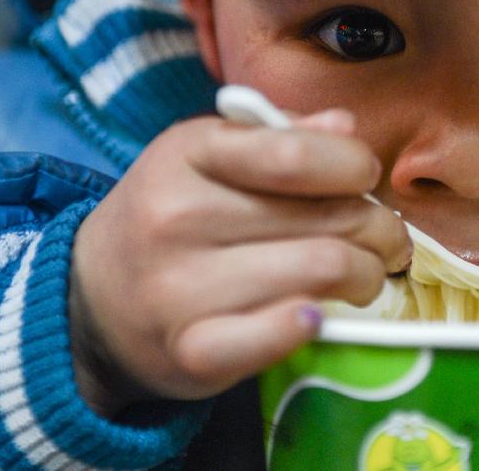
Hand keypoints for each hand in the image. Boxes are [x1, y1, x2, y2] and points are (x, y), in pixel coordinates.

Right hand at [68, 109, 410, 415]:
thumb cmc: (173, 214)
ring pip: (324, 271)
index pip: (298, 155)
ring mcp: (180, 287)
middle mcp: (178, 216)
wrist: (93, 297)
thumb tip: (346, 127)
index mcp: (189, 153)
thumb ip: (281, 135)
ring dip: (367, 276)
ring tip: (363, 276)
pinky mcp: (191, 350)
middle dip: (381, 229)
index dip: (356, 166)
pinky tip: (320, 315)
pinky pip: (279, 335)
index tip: (365, 180)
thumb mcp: (210, 154)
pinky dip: (313, 324)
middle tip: (385, 239)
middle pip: (329, 218)